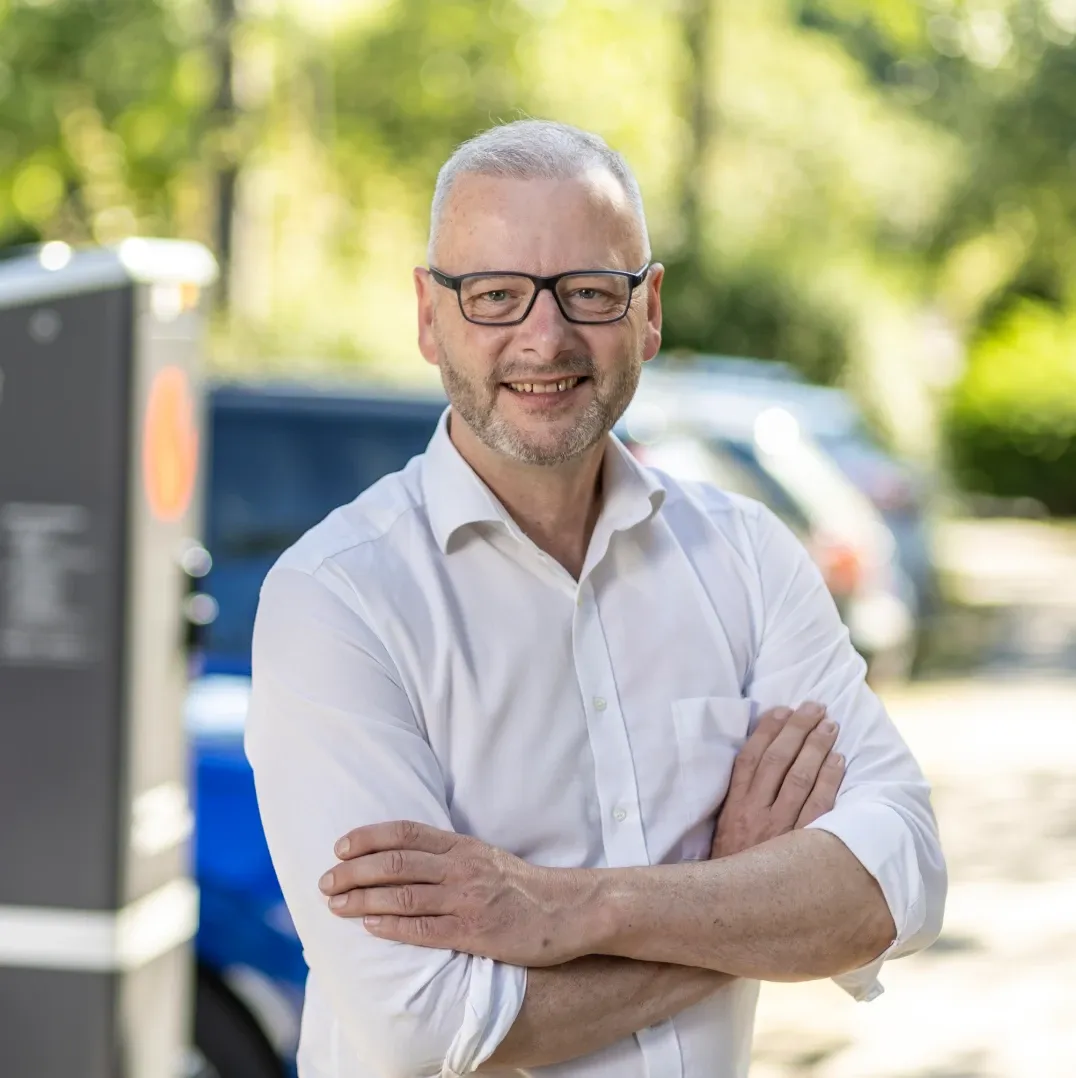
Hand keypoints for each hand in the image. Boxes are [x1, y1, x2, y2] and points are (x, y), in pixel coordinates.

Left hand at [318, 820, 590, 965]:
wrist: (567, 909)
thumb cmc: (523, 887)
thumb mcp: (485, 858)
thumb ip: (449, 856)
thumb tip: (407, 858)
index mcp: (461, 846)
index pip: (406, 833)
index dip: (369, 837)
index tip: (340, 845)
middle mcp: (460, 868)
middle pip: (395, 862)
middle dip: (354, 870)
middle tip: (326, 880)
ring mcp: (466, 899)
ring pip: (403, 895)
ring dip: (363, 898)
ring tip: (335, 904)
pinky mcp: (474, 931)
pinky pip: (424, 929)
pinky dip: (392, 925)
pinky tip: (370, 925)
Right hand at [711, 702, 844, 858]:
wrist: (735, 913)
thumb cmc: (732, 870)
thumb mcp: (724, 833)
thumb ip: (738, 802)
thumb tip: (757, 766)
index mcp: (733, 808)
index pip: (750, 758)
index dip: (767, 730)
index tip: (782, 709)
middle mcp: (754, 814)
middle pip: (777, 760)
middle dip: (797, 729)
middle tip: (814, 707)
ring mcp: (779, 830)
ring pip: (800, 778)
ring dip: (816, 747)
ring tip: (830, 726)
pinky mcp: (801, 847)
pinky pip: (819, 806)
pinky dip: (830, 780)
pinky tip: (839, 761)